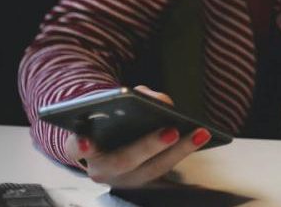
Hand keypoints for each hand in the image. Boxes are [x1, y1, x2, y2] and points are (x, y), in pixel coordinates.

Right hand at [65, 86, 211, 187]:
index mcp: (83, 147)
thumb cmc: (109, 118)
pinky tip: (204, 149)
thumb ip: (132, 97)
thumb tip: (160, 101)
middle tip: (171, 131)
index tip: (86, 140)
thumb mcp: (113, 103)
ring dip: (179, 152)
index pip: (76, 147)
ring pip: (152, 170)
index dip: (81, 144)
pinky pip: (169, 180)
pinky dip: (188, 170)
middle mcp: (101, 169)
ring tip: (200, 132)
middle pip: (124, 160)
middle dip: (148, 146)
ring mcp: (125, 180)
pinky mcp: (146, 184)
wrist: (107, 142)